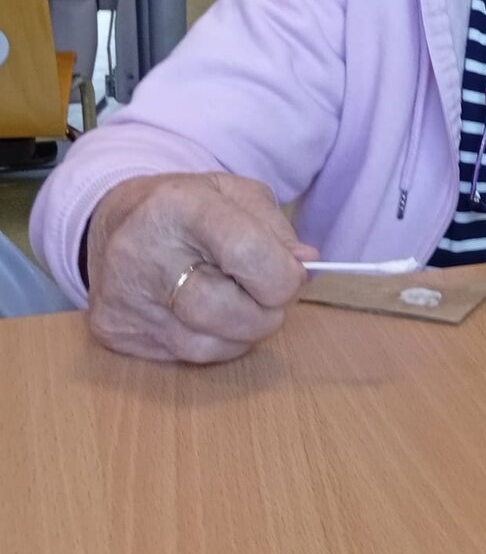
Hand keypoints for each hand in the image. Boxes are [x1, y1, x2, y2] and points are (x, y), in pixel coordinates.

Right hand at [84, 172, 315, 362]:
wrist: (113, 222)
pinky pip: (185, 358)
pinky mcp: (113, 330)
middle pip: (229, 311)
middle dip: (267, 312)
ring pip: (209, 345)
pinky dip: (214, 344)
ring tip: (239, 303)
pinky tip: (208, 317)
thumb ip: (277, 230)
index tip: (292, 275)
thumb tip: (304, 266)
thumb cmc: (189, 209)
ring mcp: (124, 297)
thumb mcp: (238, 196)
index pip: (248, 254)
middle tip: (269, 295)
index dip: (284, 275)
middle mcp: (143, 253)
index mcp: (179, 207)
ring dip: (242, 333)